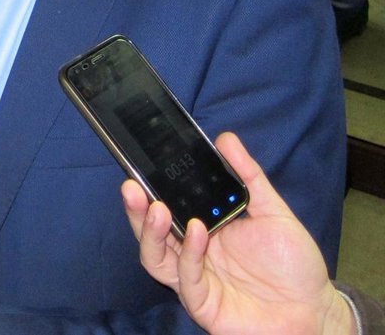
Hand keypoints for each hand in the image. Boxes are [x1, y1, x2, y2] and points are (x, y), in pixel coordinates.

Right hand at [122, 132, 352, 334]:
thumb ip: (248, 177)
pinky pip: (187, 279)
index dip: (150, 191)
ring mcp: (195, 280)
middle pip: (153, 232)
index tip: (141, 166)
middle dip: (137, 210)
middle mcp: (192, 255)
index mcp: (202, 230)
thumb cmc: (294, 266)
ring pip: (156, 258)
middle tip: (132, 187)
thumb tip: (225, 139)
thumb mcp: (272, 212)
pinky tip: (197, 231)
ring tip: (157, 209)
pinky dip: (189, 254)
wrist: (317, 310)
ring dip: (152, 233)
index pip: (167, 208)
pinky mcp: (204, 305)